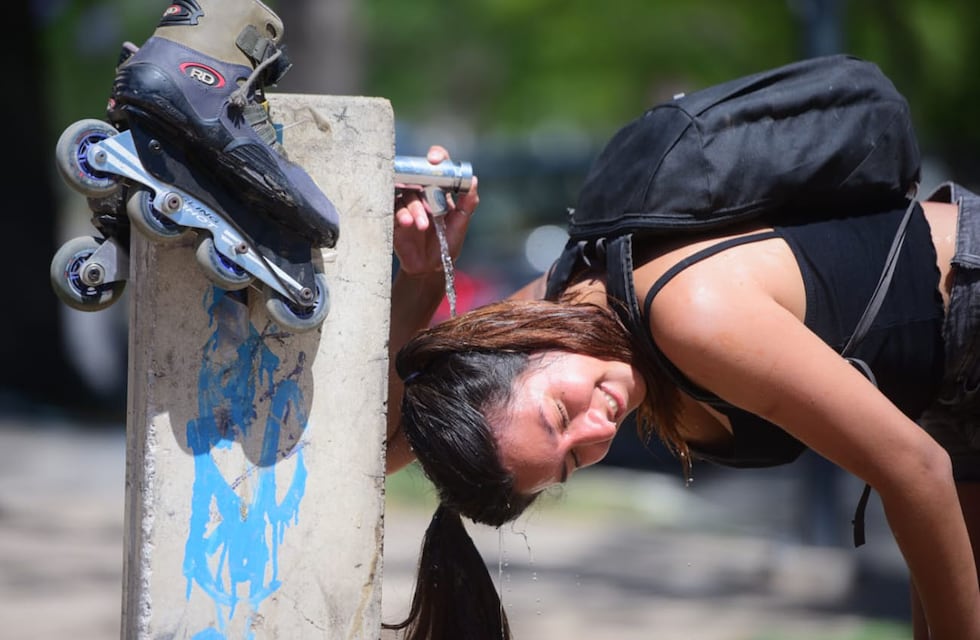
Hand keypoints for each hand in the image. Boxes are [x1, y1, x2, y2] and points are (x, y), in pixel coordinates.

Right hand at [393, 145, 478, 276]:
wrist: (431, 267)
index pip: (436, 167)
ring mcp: (407, 204)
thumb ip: (468, 203)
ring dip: (414, 208)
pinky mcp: (394, 217)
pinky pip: (393, 209)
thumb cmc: (447, 243)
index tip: (435, 159)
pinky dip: (401, 214)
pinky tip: (408, 223)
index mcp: (438, 190)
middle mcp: (421, 193)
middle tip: (426, 191)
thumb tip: (473, 180)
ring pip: (406, 194)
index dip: (436, 157)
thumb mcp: (461, 223)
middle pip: (417, 178)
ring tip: (421, 226)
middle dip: (420, 184)